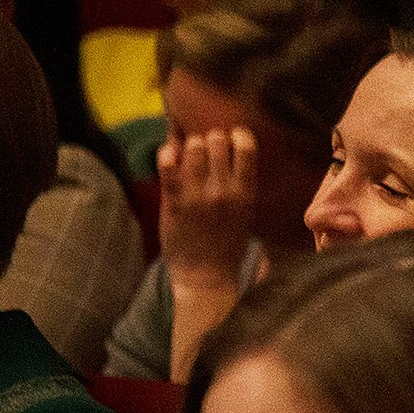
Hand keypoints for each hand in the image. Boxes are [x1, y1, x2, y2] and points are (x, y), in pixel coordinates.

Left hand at [158, 126, 257, 286]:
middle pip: (216, 139)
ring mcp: (198, 195)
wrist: (206, 276)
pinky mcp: (174, 200)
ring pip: (193, 145)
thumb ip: (239, 184)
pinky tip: (170, 159)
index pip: (246, 146)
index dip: (237, 135)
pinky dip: (167, 154)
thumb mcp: (245, 214)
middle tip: (204, 150)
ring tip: (187, 157)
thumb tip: (229, 148)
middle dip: (209, 139)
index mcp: (246, 194)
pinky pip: (167, 162)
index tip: (231, 139)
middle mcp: (224, 191)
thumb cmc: (226, 245)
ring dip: (188, 146)